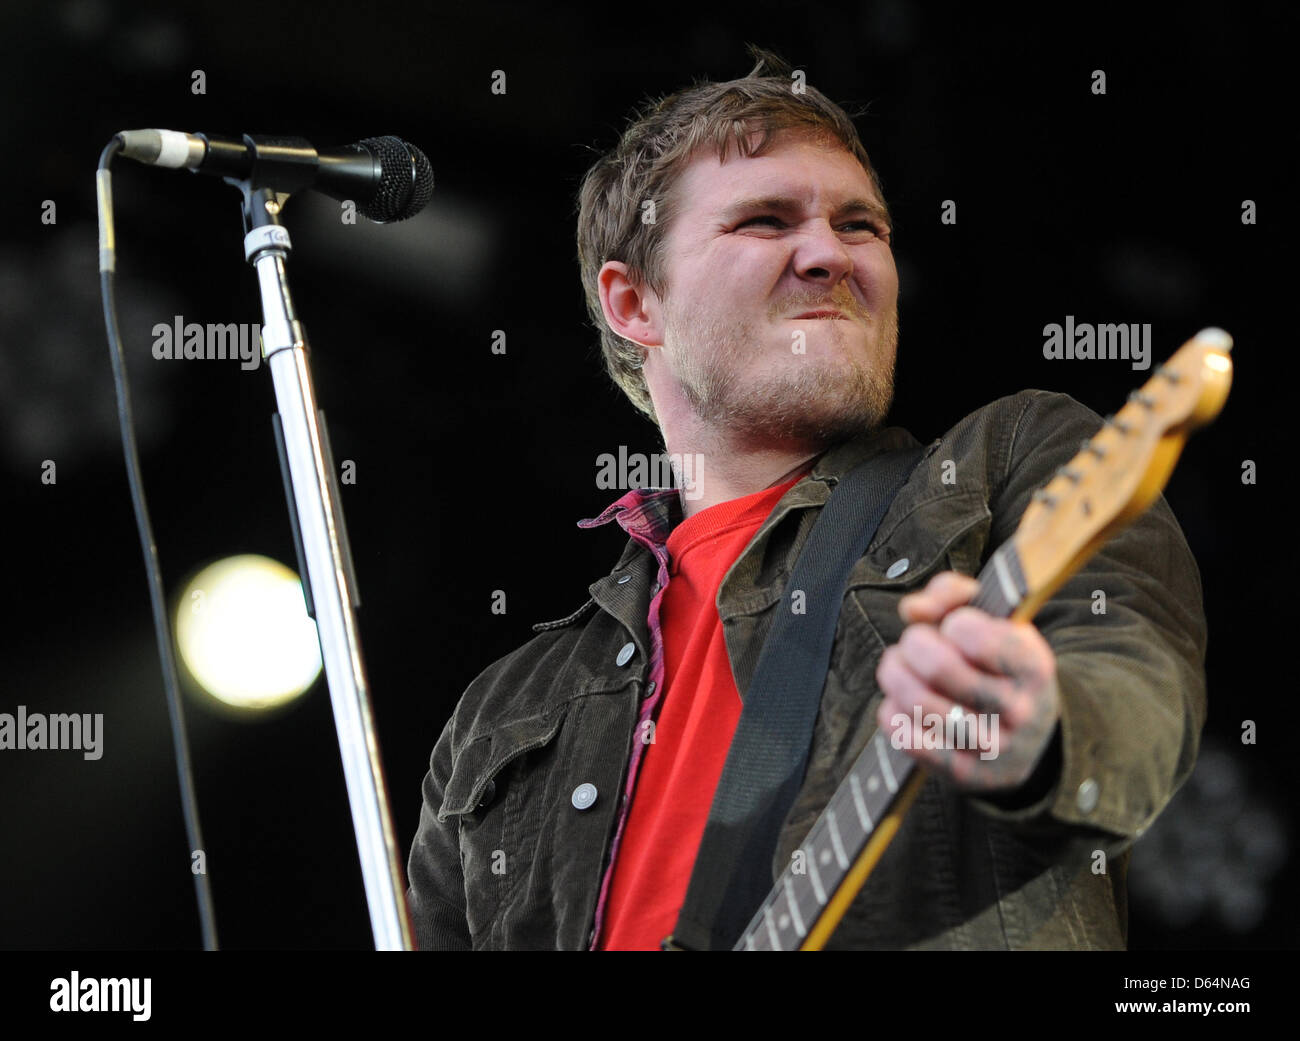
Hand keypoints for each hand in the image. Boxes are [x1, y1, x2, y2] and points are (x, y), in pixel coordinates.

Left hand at [874, 571, 1060, 793]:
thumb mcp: (994, 619)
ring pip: (917, 703)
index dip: (953, 623)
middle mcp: (1018, 710)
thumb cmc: (999, 665)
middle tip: (912, 643)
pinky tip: (898, 702)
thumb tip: (914, 609)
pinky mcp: (964, 774)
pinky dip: (891, 713)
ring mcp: (992, 747)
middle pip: (937, 667)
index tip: (954, 626)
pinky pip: (908, 739)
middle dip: (912, 644)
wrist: (1029, 737)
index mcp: (1033, 666)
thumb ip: (953, 594)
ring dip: (894, 675)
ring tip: (897, 667)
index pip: (974, 635)